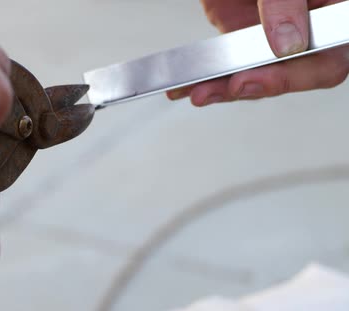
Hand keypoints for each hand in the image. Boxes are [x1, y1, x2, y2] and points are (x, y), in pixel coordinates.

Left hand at [167, 0, 348, 105]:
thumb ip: (287, 2)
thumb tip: (287, 42)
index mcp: (335, 14)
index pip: (328, 61)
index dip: (294, 76)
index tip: (257, 76)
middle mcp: (305, 27)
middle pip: (288, 74)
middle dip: (254, 85)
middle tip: (228, 86)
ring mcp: (272, 33)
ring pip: (254, 73)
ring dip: (223, 86)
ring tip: (200, 92)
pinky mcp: (241, 32)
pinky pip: (227, 61)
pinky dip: (206, 72)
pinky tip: (187, 85)